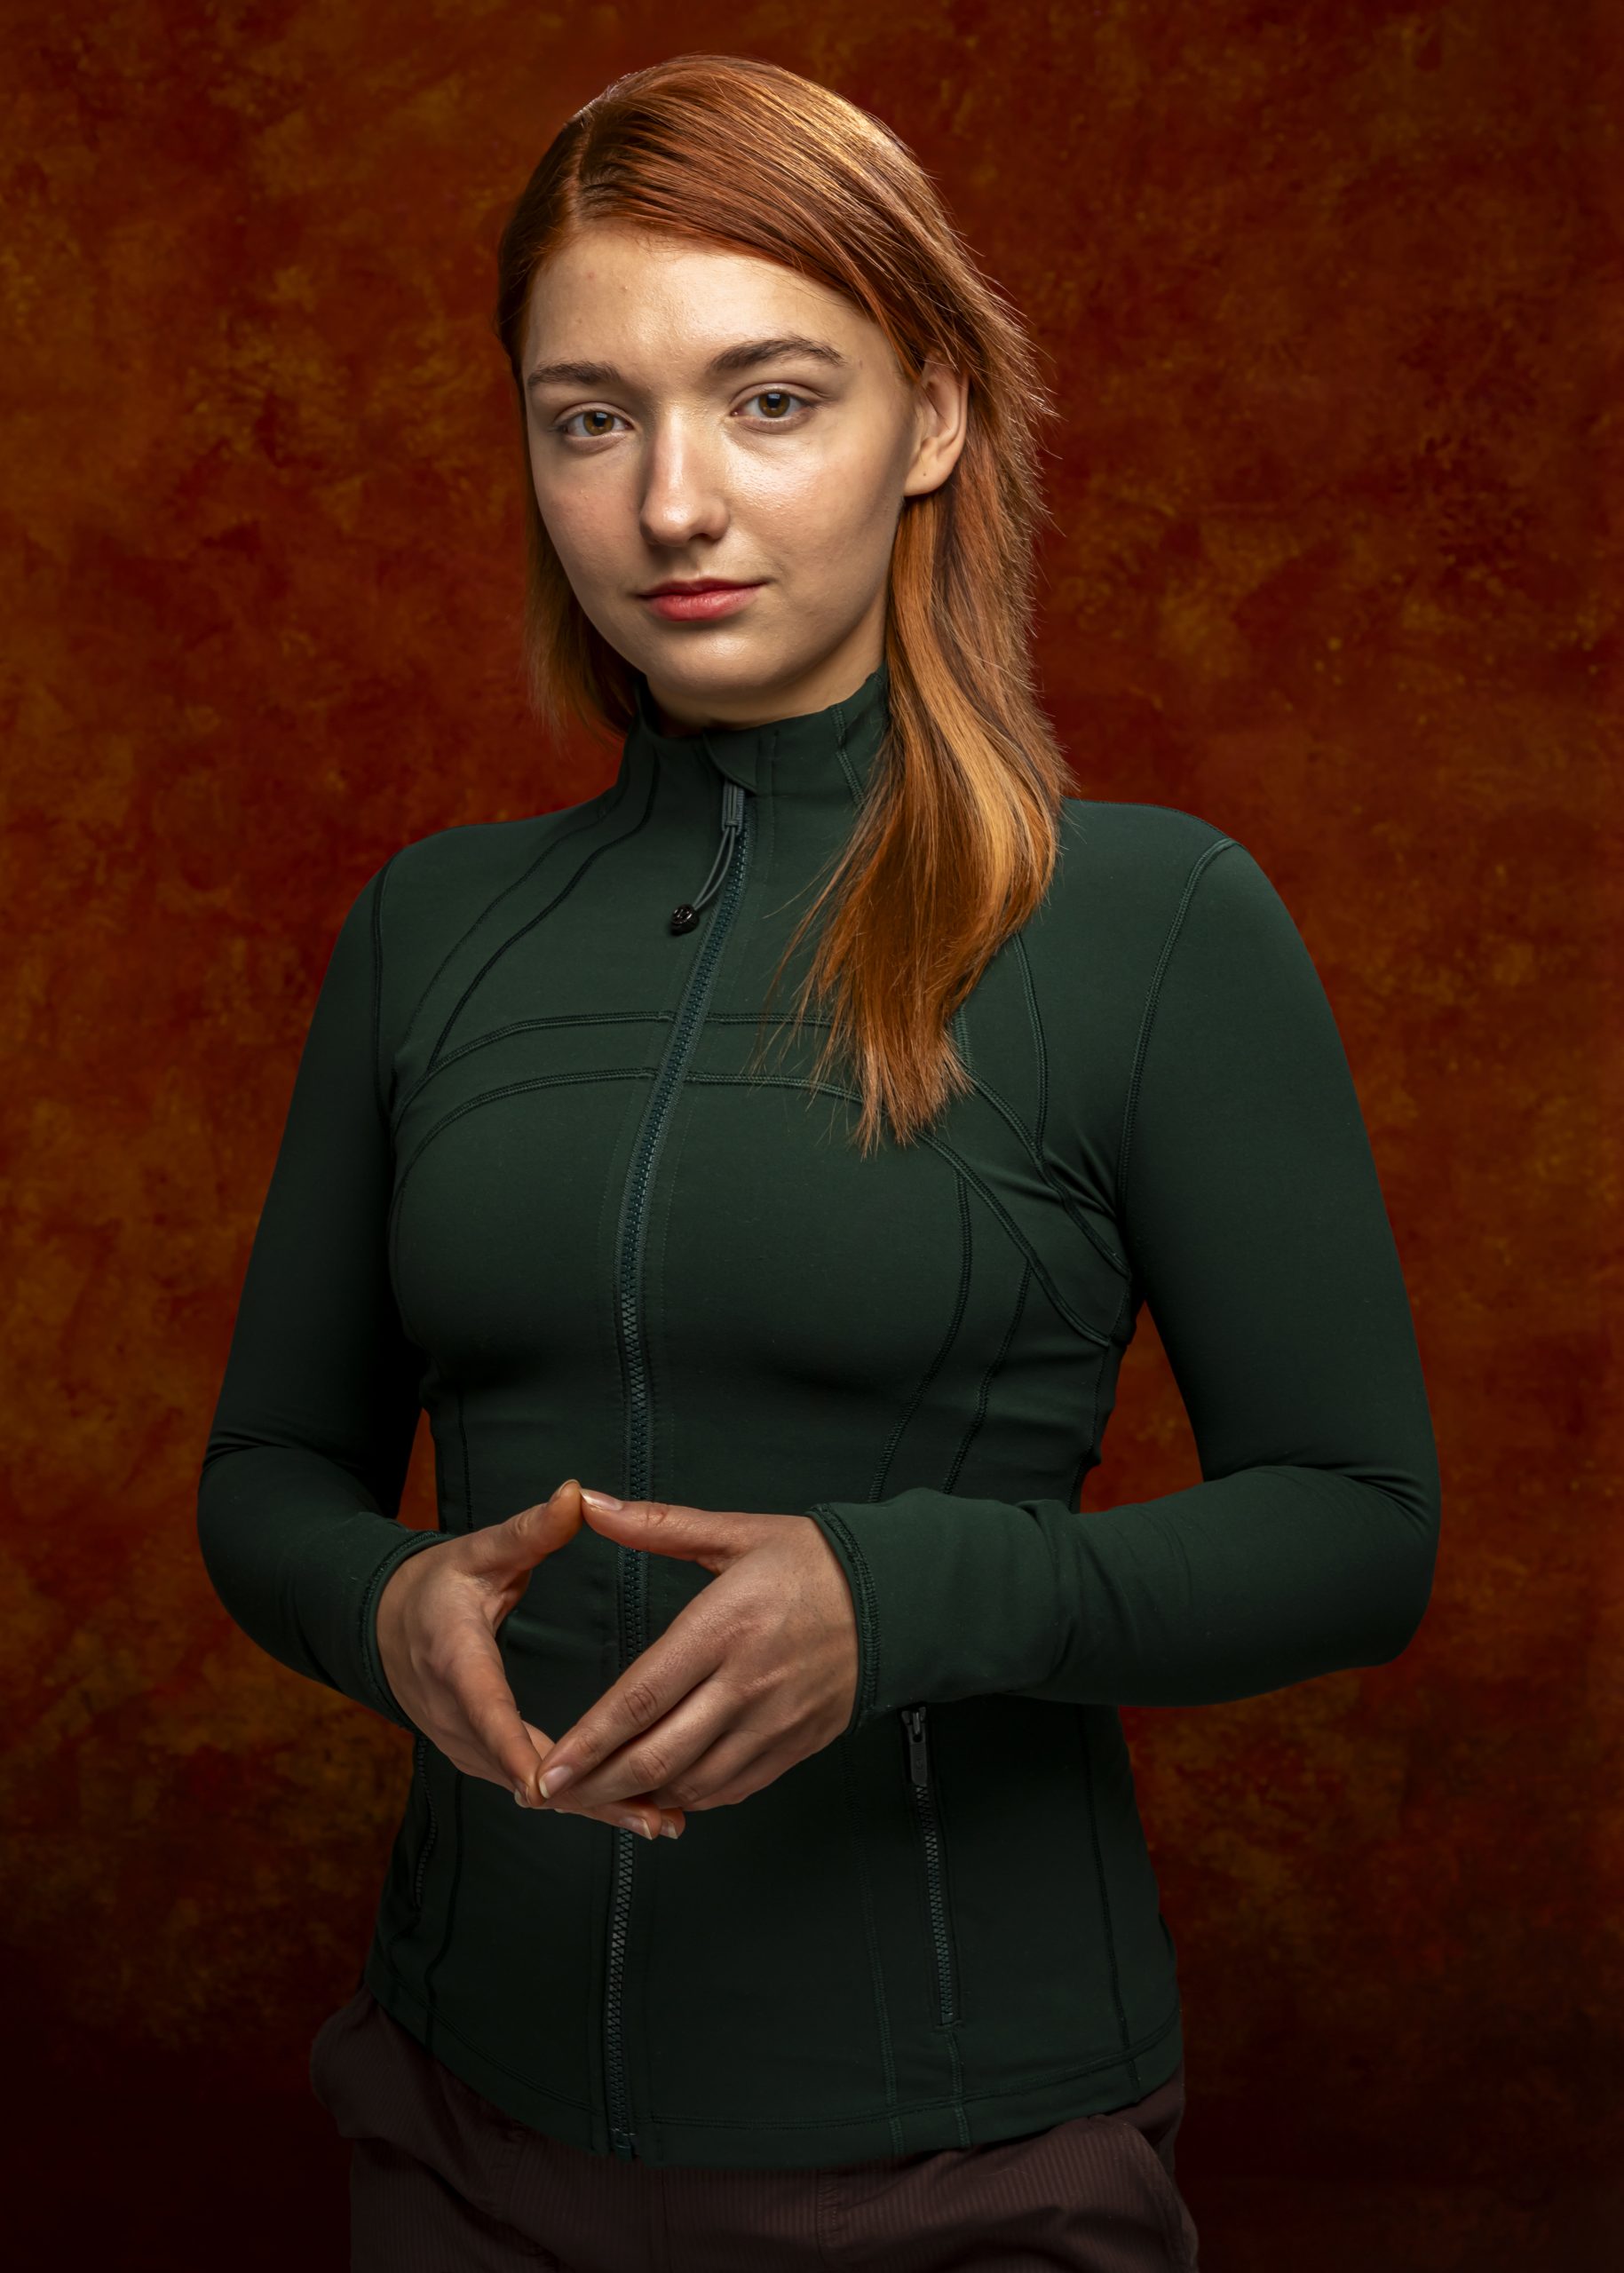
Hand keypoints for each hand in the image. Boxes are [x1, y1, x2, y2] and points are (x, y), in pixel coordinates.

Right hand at [374, 1479, 685, 1841]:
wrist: (386, 1626)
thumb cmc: (437, 1585)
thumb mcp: (478, 1551)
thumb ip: (529, 1531)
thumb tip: (575, 1496)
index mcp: (456, 1662)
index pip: (488, 1713)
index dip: (518, 1752)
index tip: (550, 1787)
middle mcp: (458, 1718)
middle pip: (522, 1770)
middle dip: (587, 1796)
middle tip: (655, 1816)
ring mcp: (468, 1746)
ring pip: (532, 1789)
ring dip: (592, 1807)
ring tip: (659, 1822)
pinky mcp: (482, 1759)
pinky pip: (533, 1786)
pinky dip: (580, 1801)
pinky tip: (632, 1812)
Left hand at [527, 1490, 859, 1820]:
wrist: (899, 1599)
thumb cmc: (815, 1563)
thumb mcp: (737, 1533)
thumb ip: (657, 1525)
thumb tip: (592, 1504)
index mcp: (723, 1628)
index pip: (641, 1697)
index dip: (590, 1739)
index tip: (550, 1766)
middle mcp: (745, 1685)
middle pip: (658, 1754)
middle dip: (598, 1784)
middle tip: (554, 1795)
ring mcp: (771, 1724)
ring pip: (691, 1783)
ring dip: (637, 1797)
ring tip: (593, 1799)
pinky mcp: (792, 1747)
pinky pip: (730, 1790)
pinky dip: (687, 1800)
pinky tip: (658, 1793)